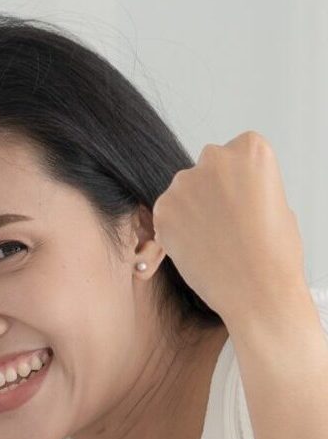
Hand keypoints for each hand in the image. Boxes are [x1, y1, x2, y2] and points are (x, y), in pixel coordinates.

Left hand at [152, 132, 308, 332]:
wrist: (257, 290)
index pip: (233, 154)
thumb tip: (228, 187)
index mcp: (251, 148)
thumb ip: (248, 183)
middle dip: (210, 191)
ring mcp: (185, 183)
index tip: (242, 204)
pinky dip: (174, 229)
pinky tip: (195, 248)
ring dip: (191, 210)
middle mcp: (215, 157)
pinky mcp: (163, 210)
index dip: (236, 183)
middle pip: (206, 168)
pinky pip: (165, 214)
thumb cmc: (274, 252)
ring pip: (183, 191)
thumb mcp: (274, 200)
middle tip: (224, 224)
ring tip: (212, 241)